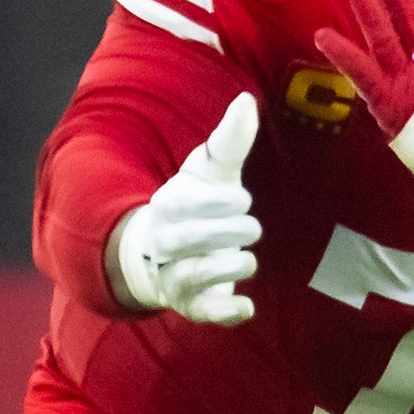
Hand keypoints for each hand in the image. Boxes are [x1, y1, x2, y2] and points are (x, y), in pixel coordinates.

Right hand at [106, 93, 261, 323]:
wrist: (161, 254)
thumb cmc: (194, 203)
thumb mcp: (209, 170)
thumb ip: (230, 140)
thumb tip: (246, 100)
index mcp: (168, 205)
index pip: (185, 204)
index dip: (215, 203)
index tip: (243, 197)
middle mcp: (165, 243)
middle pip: (186, 240)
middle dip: (221, 233)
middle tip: (253, 228)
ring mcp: (176, 276)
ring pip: (192, 277)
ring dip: (222, 269)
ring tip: (247, 260)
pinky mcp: (192, 305)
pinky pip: (203, 313)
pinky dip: (224, 313)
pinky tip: (247, 308)